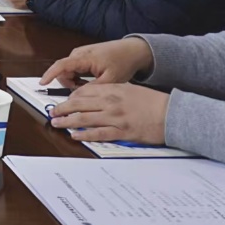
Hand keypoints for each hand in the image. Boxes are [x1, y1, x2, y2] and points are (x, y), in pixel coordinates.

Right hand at [42, 37, 154, 88]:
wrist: (132, 50)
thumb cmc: (123, 61)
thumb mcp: (110, 80)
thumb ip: (93, 89)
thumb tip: (79, 98)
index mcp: (84, 57)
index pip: (61, 65)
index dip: (50, 74)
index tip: (42, 83)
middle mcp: (79, 53)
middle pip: (63, 71)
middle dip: (69, 83)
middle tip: (84, 90)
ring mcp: (80, 54)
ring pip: (68, 71)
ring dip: (75, 81)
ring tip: (92, 85)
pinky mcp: (83, 56)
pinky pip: (73, 68)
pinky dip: (78, 77)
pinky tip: (90, 80)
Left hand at [48, 83, 168, 145]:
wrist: (172, 113)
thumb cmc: (153, 101)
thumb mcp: (130, 89)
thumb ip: (113, 91)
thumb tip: (97, 96)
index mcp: (112, 89)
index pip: (83, 91)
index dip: (70, 97)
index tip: (63, 101)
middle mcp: (110, 102)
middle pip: (78, 104)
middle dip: (62, 108)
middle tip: (53, 112)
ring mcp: (115, 118)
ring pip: (84, 119)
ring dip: (67, 121)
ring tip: (57, 123)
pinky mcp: (122, 132)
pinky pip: (98, 134)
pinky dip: (84, 135)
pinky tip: (75, 135)